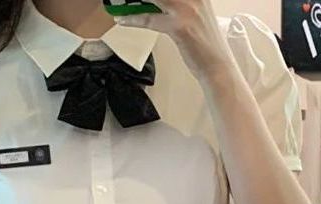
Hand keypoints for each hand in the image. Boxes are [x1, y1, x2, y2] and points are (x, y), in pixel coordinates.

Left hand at [116, 0, 237, 82]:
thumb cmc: (203, 45)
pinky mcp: (179, 26)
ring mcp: (187, 9)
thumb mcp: (195, 16)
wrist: (216, 66)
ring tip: (118, 1)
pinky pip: (150, 19)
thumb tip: (155, 4)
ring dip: (132, 0)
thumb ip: (179, 5)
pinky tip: (122, 20)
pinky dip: (134, 19)